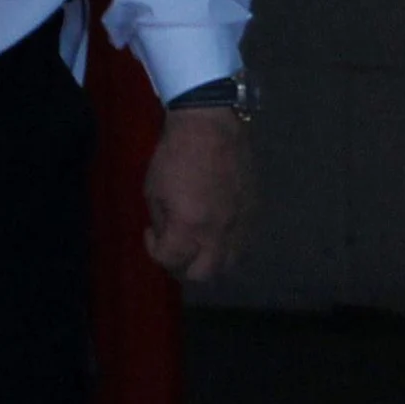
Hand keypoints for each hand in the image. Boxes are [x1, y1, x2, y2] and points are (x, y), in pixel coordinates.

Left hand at [144, 108, 250, 281]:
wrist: (212, 128)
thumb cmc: (175, 154)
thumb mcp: (154, 188)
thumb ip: (162, 221)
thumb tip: (167, 237)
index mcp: (189, 225)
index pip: (171, 261)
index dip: (155, 252)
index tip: (151, 234)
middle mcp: (218, 233)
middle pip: (203, 275)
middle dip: (183, 268)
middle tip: (175, 251)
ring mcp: (240, 226)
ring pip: (228, 265)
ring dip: (209, 261)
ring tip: (198, 244)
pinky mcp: (253, 215)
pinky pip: (241, 244)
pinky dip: (226, 245)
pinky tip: (216, 228)